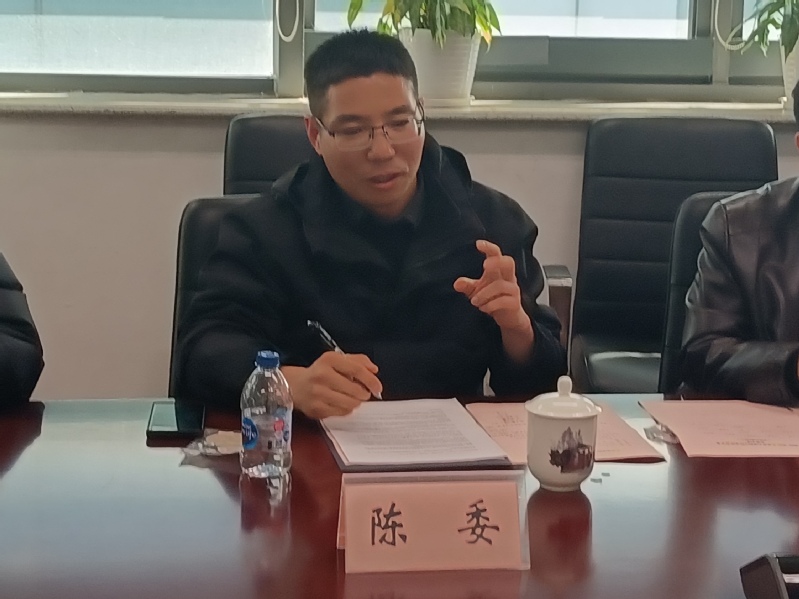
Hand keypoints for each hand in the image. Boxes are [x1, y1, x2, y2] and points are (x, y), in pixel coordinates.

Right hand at [281, 352, 382, 418]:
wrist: (295, 385)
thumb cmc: (321, 372)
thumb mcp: (337, 360)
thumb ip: (358, 361)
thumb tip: (374, 370)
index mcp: (330, 360)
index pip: (357, 370)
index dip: (371, 380)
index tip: (378, 387)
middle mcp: (322, 375)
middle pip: (356, 390)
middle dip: (364, 394)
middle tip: (363, 393)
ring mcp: (318, 393)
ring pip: (350, 403)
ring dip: (355, 402)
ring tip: (351, 398)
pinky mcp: (316, 408)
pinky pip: (341, 412)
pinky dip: (345, 409)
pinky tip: (340, 403)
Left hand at [454, 239, 534, 362]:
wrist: (509, 318)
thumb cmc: (493, 298)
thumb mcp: (477, 291)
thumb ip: (467, 286)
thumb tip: (457, 283)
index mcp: (499, 271)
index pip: (497, 255)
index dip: (489, 248)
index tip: (478, 244)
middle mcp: (509, 278)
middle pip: (509, 262)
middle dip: (497, 262)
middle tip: (484, 266)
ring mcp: (513, 290)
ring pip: (500, 286)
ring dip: (484, 293)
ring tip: (474, 301)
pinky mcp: (515, 303)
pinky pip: (504, 301)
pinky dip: (490, 305)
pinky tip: (483, 308)